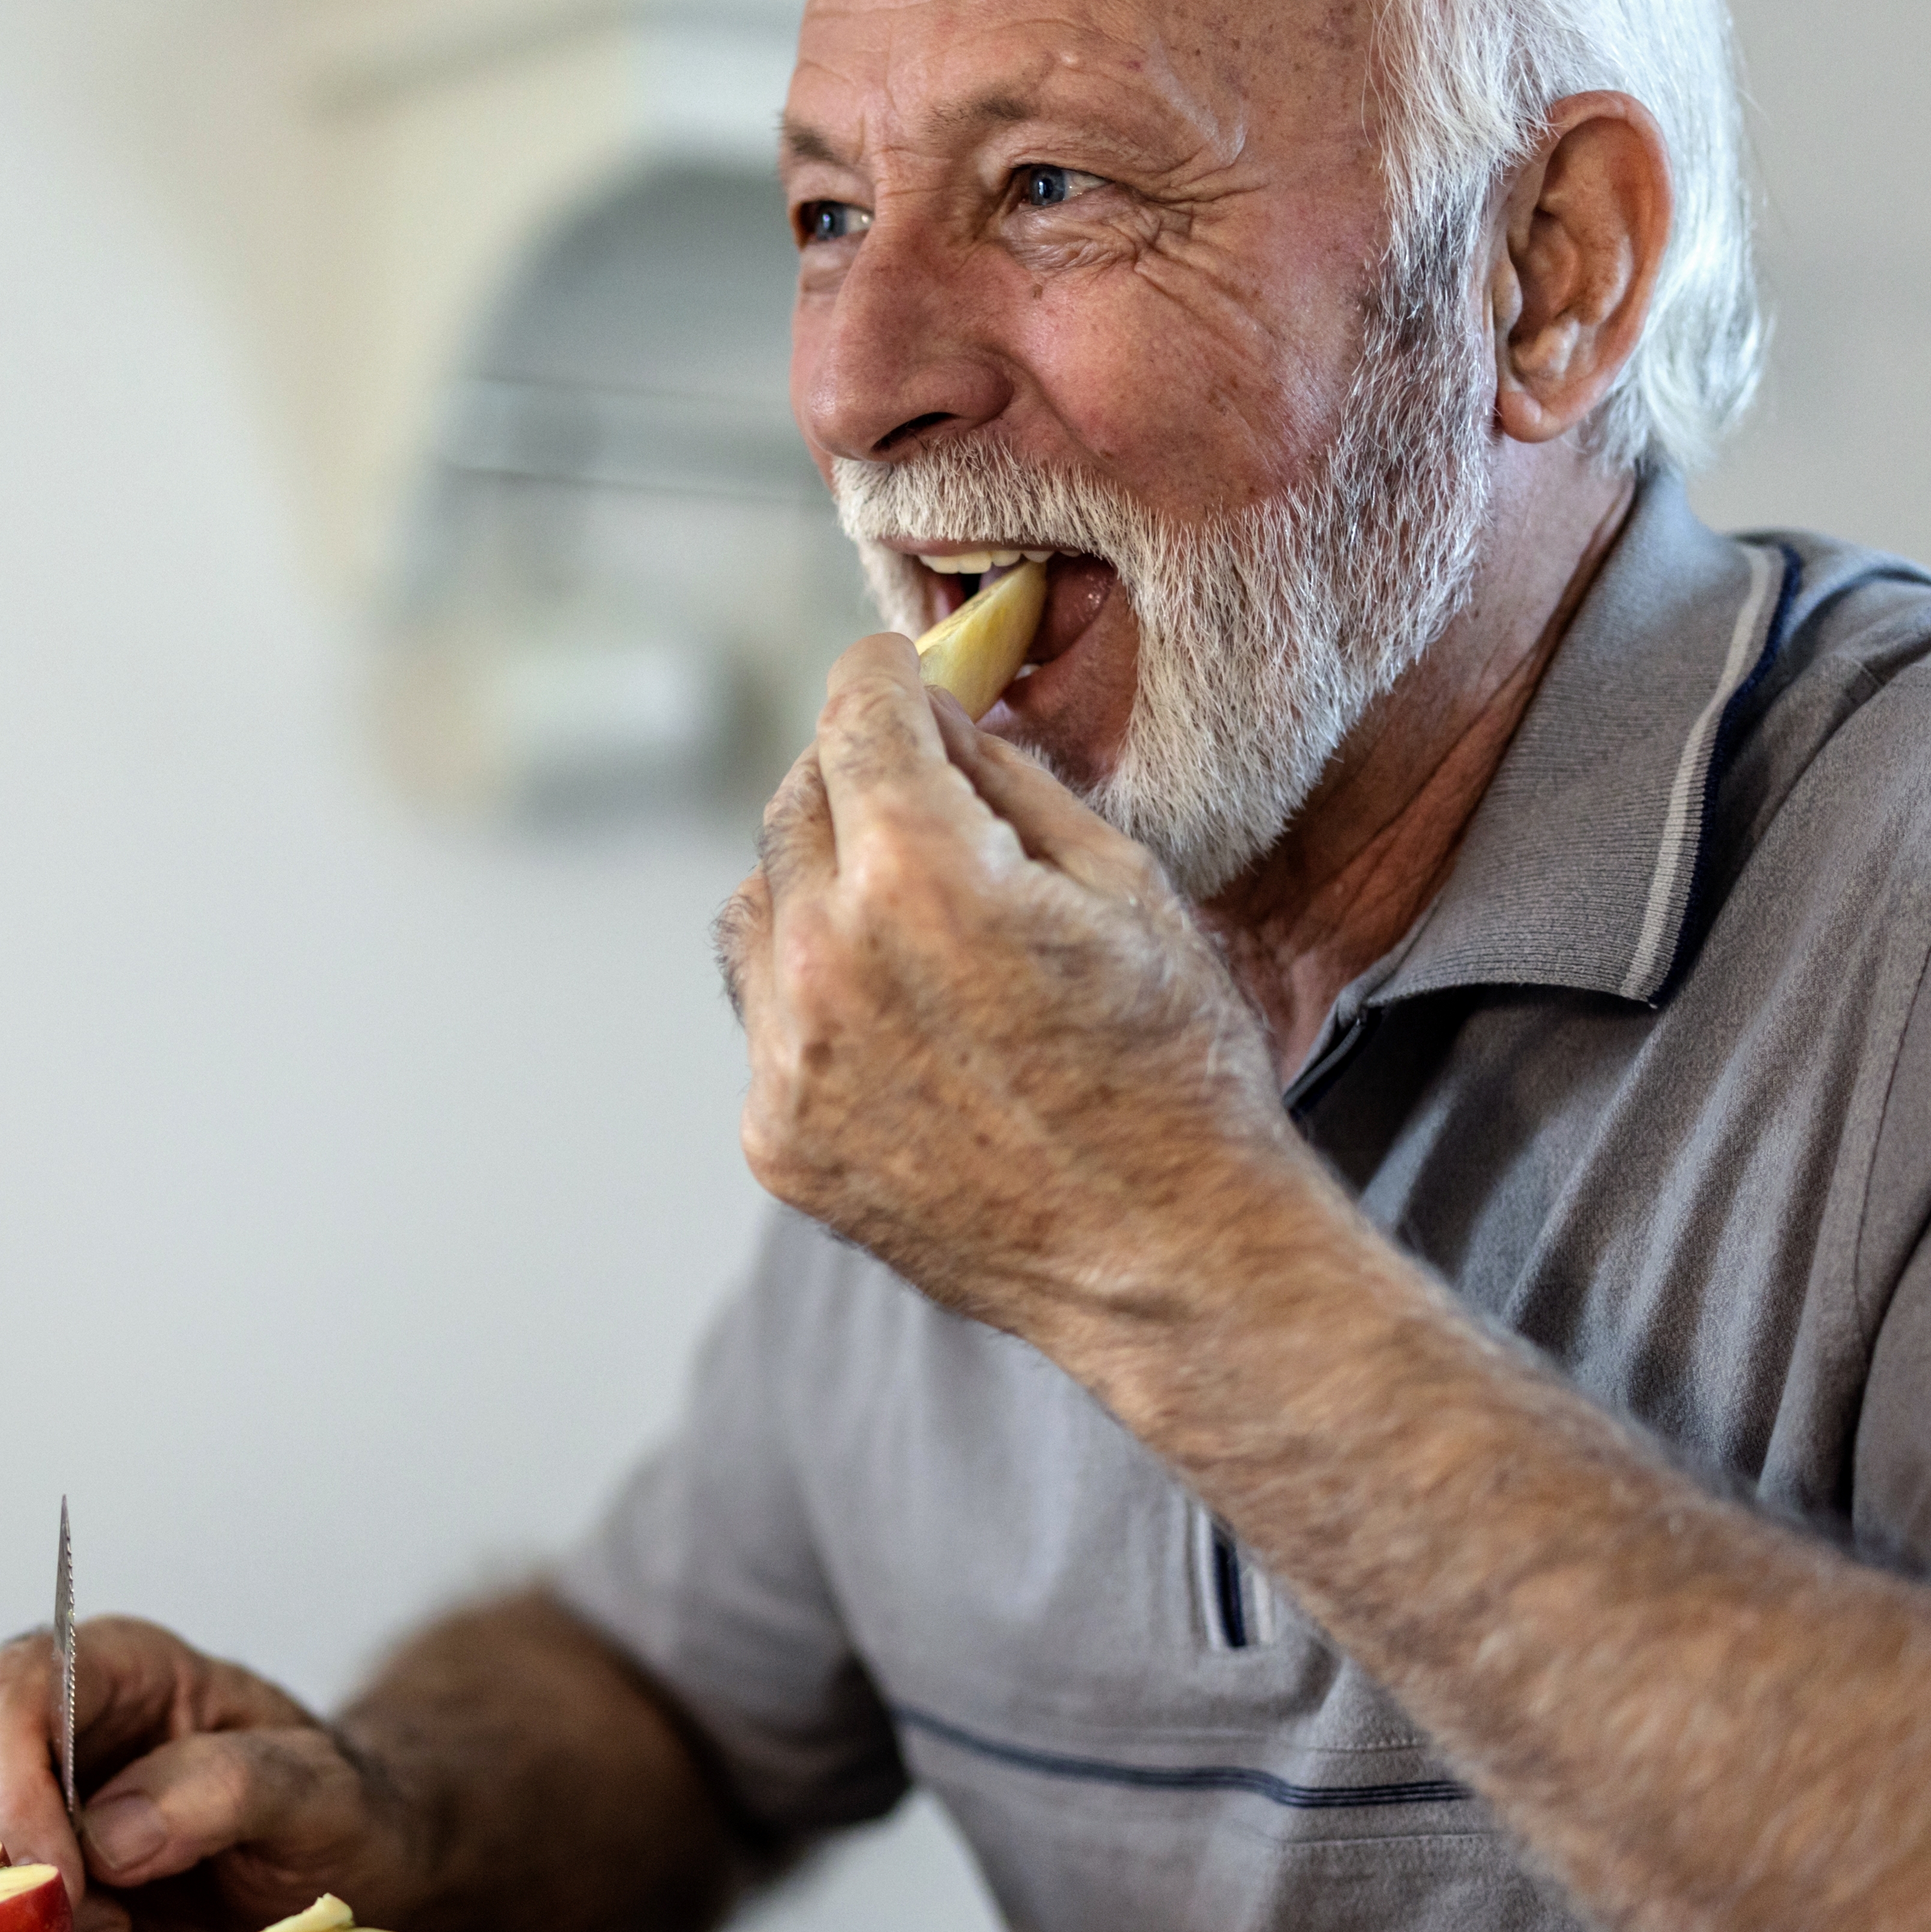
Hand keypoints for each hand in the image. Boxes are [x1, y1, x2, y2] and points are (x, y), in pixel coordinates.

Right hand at [0, 1615, 418, 1931]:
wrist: (337, 1869)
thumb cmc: (331, 1809)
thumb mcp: (319, 1788)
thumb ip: (229, 1787)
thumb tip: (111, 1835)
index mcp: (112, 1669)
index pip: (7, 1695)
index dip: (12, 1783)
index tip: (67, 1875)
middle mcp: (41, 1730)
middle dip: (3, 1870)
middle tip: (104, 1921)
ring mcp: (13, 1811)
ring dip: (12, 1923)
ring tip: (126, 1929)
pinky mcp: (11, 1892)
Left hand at [714, 636, 1312, 1347]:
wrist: (1169, 1257)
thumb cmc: (1175, 1069)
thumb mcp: (1122, 886)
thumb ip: (1004, 783)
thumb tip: (935, 720)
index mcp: (919, 874)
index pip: (854, 716)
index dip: (879, 677)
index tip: (891, 674)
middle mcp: (827, 959)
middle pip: (794, 805)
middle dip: (850, 776)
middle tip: (910, 786)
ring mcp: (788, 1058)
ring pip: (755, 910)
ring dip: (814, 887)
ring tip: (904, 917)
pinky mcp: (775, 1137)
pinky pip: (765, 1022)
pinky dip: (813, 999)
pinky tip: (901, 1028)